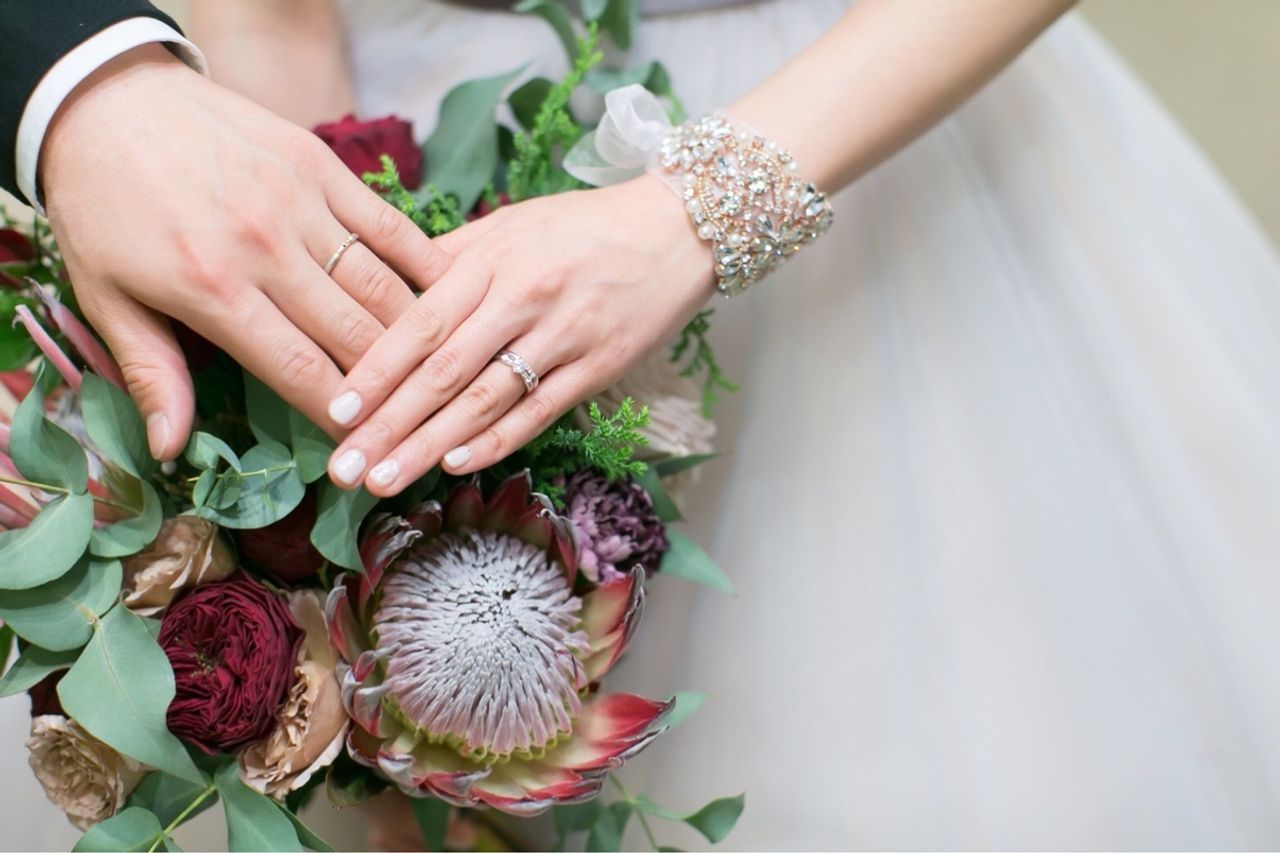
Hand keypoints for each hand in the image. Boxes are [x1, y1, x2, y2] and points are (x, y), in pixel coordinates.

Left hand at [41, 44, 450, 458]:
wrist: (107, 102)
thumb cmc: (104, 208)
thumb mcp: (106, 297)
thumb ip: (151, 374)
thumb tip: (171, 449)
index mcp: (214, 290)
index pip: (301, 371)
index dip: (342, 416)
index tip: (366, 446)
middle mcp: (267, 249)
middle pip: (355, 336)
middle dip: (389, 387)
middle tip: (411, 418)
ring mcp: (302, 203)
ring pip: (381, 286)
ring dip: (414, 335)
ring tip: (437, 371)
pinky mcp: (322, 167)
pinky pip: (388, 225)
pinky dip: (423, 263)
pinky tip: (448, 295)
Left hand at [324, 175, 713, 494]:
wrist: (676, 229)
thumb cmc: (583, 226)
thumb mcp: (510, 224)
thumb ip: (448, 258)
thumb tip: (383, 289)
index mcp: (492, 259)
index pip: (420, 324)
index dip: (374, 371)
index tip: (334, 411)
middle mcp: (523, 297)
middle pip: (443, 371)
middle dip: (388, 425)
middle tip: (344, 468)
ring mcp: (564, 334)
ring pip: (485, 399)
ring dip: (430, 445)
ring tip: (386, 481)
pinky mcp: (600, 365)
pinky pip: (540, 410)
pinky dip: (497, 440)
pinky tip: (457, 465)